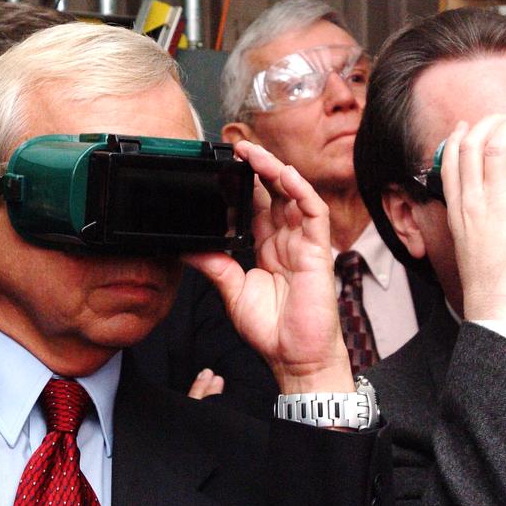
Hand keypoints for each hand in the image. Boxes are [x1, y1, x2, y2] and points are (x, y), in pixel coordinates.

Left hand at [185, 140, 353, 394]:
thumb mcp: (233, 292)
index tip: (225, 167)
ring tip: (255, 154)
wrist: (294, 357)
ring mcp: (303, 244)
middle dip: (259, 169)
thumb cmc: (272, 331)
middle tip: (239, 148)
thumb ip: (214, 266)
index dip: (245, 185)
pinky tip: (286, 175)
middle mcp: (287, 242)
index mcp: (267, 249)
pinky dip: (301, 191)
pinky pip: (313, 214)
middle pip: (275, 194)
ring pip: (294, 196)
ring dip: (276, 172)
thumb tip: (188, 249)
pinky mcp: (318, 252)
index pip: (257, 207)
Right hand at [440, 113, 505, 325]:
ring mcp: (498, 201)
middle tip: (502, 118)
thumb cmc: (489, 279)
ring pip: (497, 146)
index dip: (458, 138)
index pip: (450, 162)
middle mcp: (474, 200)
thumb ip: (473, 218)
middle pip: (472, 146)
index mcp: (458, 209)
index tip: (467, 127)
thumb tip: (486, 205)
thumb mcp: (468, 242)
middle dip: (487, 124)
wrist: (500, 298)